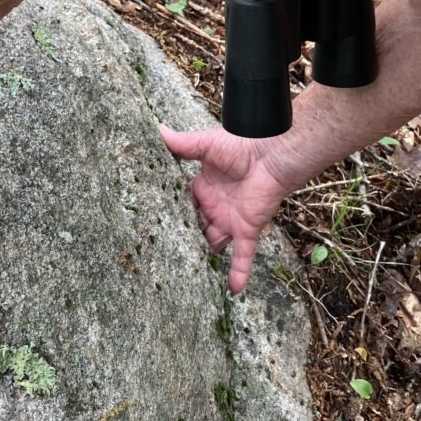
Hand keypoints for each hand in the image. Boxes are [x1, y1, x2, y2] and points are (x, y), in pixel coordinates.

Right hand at [160, 124, 290, 293]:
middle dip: (181, 240)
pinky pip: (242, 256)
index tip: (149, 226)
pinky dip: (238, 273)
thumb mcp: (205, 145)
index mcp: (202, 188)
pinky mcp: (247, 230)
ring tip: (183, 276)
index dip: (168, 215)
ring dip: (202, 258)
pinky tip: (233, 291)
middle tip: (160, 255)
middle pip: (194, 228)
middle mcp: (214, 207)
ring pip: (212, 244)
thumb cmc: (240, 144)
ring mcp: (230, 221)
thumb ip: (180, 144)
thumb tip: (155, 129)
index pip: (182, 206)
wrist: (271, 153)